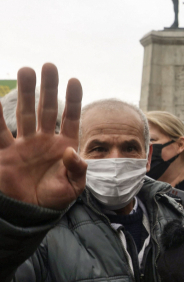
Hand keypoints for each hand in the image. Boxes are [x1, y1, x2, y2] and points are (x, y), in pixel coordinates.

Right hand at [0, 64, 85, 210]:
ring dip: (26, 93)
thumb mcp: (73, 186)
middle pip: (47, 109)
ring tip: (26, 70)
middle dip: (48, 88)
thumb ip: (78, 168)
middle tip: (49, 66)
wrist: (29, 215)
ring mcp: (24, 145)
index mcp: (65, 146)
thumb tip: (73, 151)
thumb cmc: (54, 200)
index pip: (71, 118)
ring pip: (25, 113)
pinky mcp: (5, 153)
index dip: (72, 100)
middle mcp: (45, 140)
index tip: (74, 80)